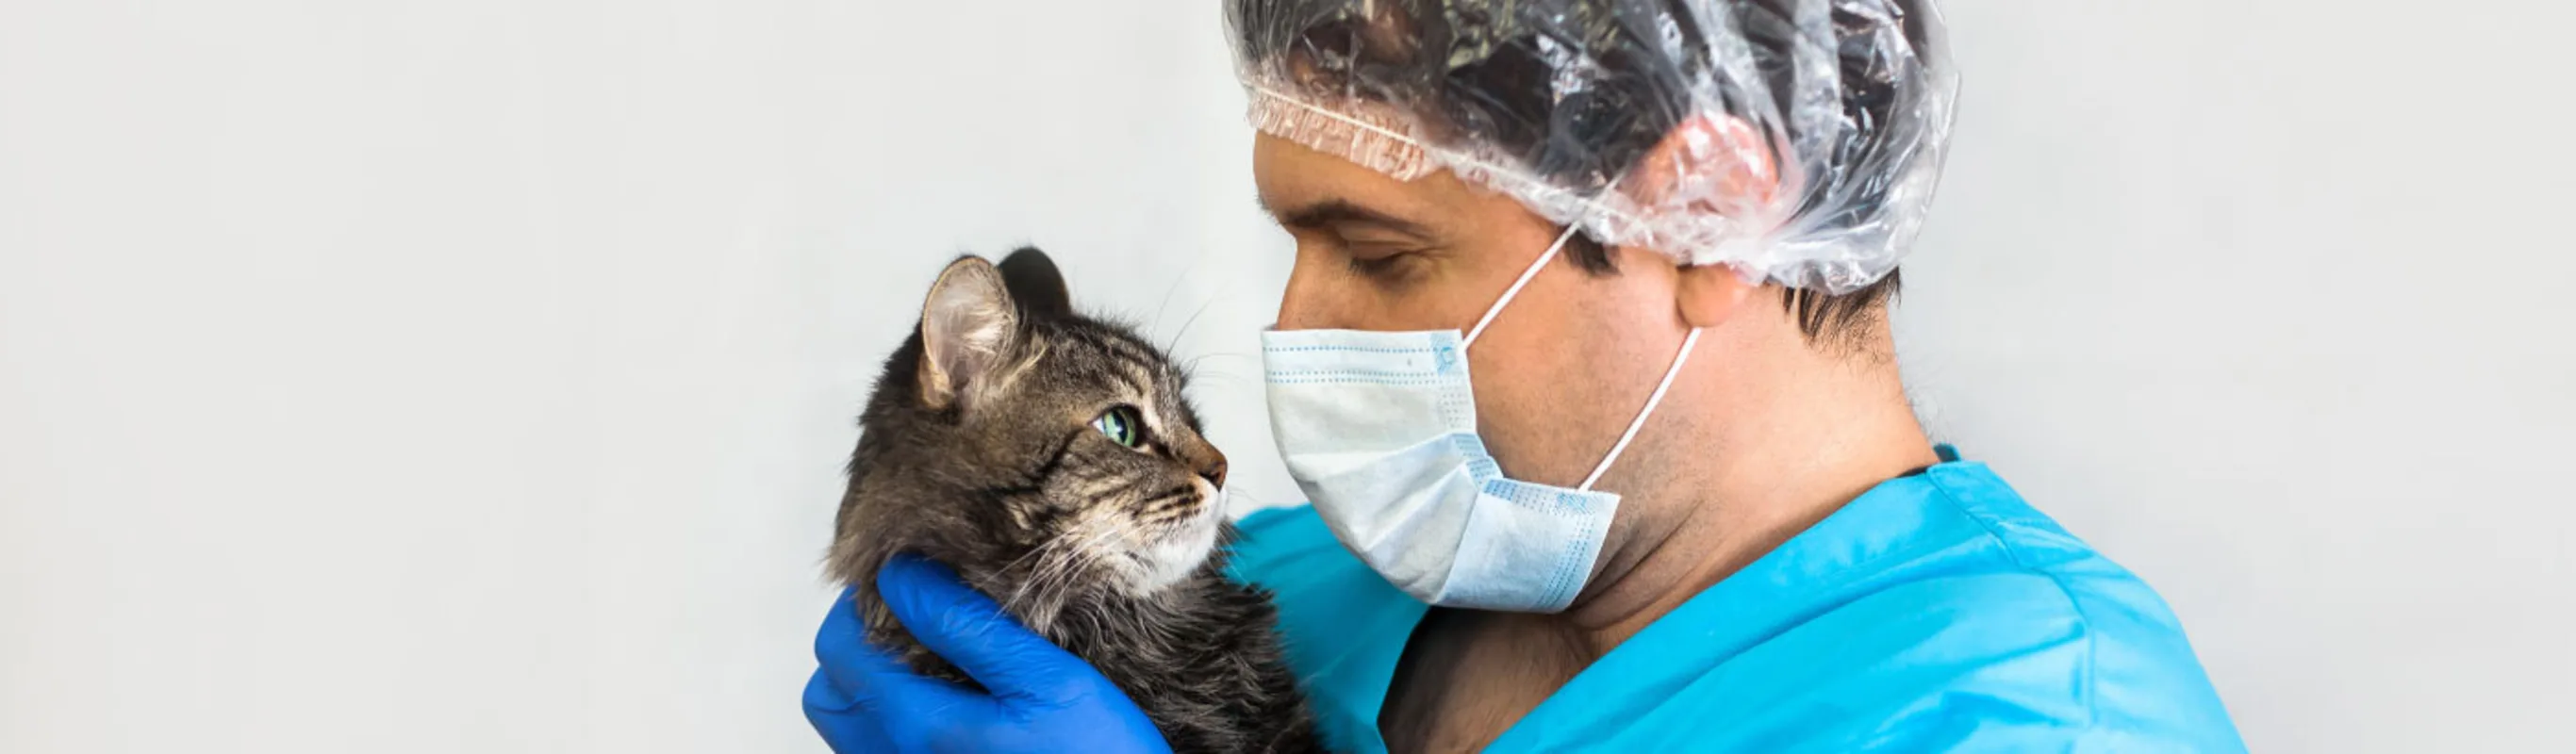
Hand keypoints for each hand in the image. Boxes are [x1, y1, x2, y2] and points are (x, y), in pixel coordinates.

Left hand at [803, 555, 1173, 753]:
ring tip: (926, 659)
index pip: (841, 645)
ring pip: (848, 727)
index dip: (864, 598)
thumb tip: (901, 575)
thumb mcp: (1047, 681)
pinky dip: (891, 720)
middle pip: (828, 691)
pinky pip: (878, 753)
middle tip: (912, 617)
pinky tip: (945, 704)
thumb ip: (968, 628)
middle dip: (854, 643)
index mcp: (918, 723)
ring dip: (869, 685)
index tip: (914, 579)